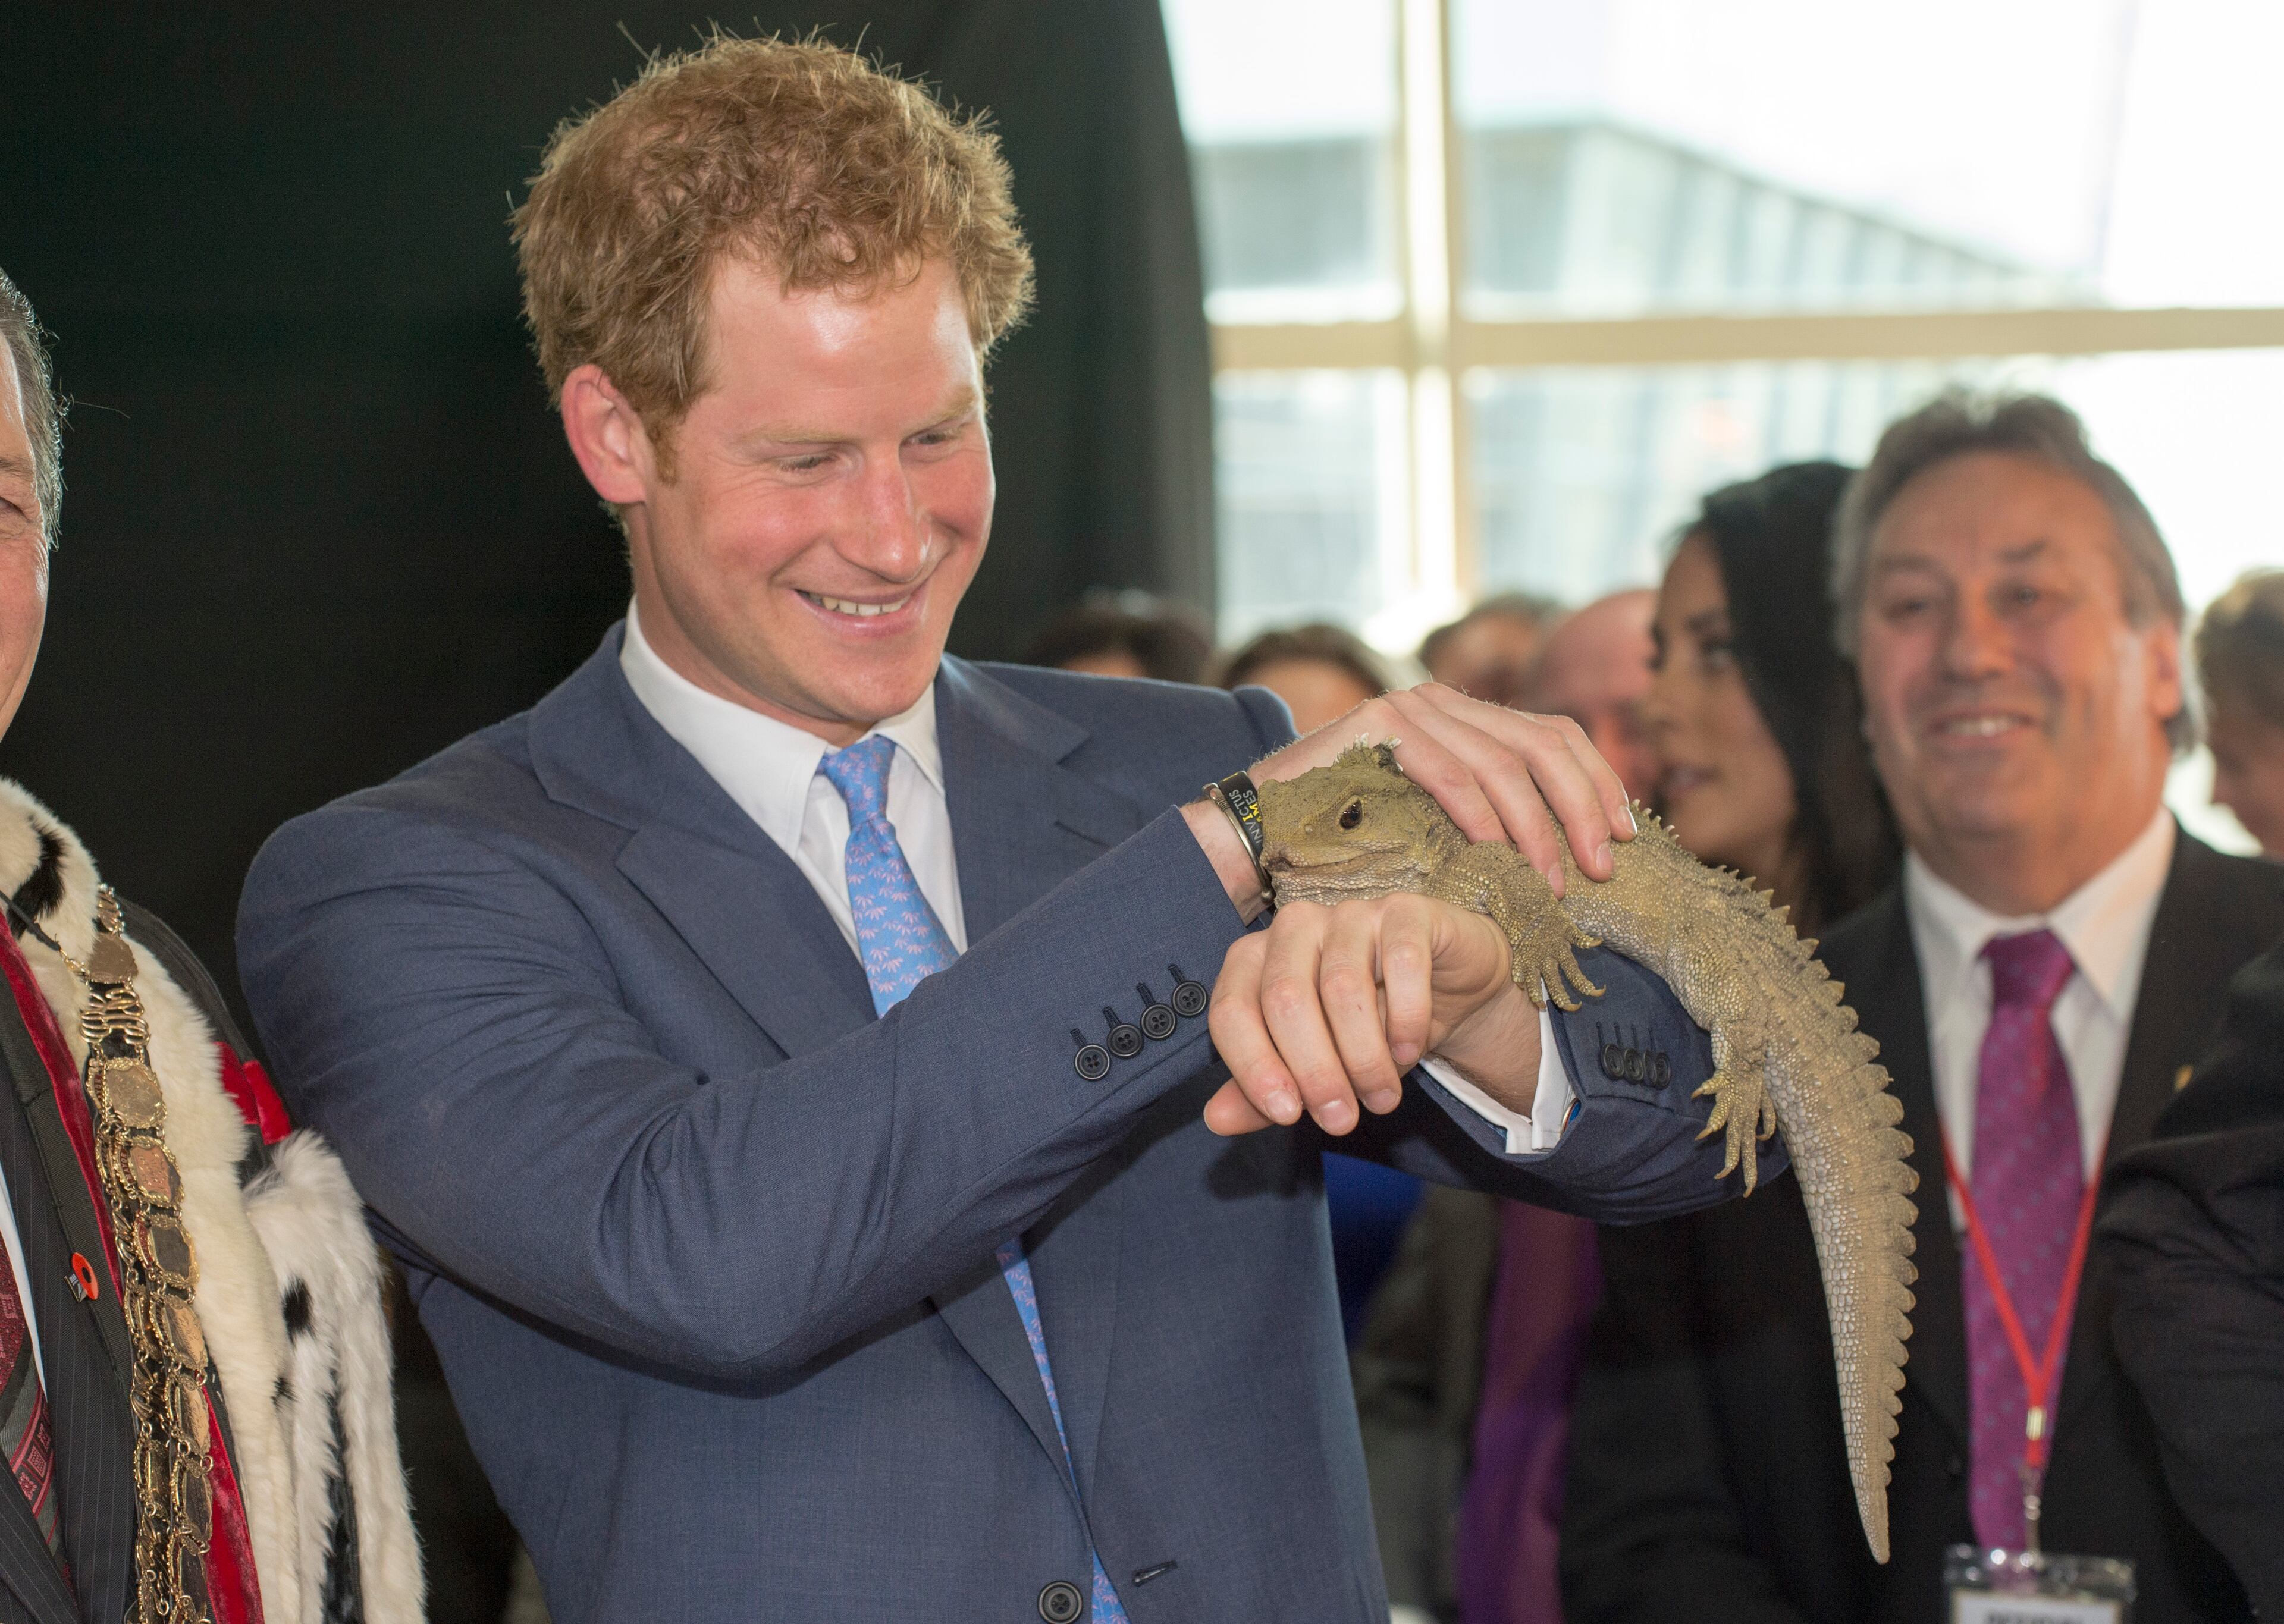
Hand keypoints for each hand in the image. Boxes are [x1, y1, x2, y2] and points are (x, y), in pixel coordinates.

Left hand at [1202, 892, 1542, 1135]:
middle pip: (1284, 999)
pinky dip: (1405, 1017)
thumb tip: (1216, 1120)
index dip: (1253, 1067)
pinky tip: (1408, 1050)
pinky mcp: (1405, 911)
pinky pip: (1401, 963)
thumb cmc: (1366, 1027)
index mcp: (1255, 959)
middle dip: (1314, 1071)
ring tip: (1382, 1098)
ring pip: (1342, 986)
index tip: (1287, 1116)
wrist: (1445, 992)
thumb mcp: (1313, 1066)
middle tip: (1341, 1120)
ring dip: (1364, 1057)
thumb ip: (1263, 1091)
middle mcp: (1294, 927)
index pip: (1232, 1010)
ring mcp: (1350, 913)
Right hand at [1259, 684, 1634, 893]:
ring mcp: (1408, 707)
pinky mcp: (1377, 724)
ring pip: (1502, 761)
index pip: (1555, 732)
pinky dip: (1481, 815)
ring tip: (1553, 880)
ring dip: (1536, 826)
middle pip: (1541, 741)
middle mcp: (1441, 700)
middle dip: (1582, 806)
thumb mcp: (1436, 824)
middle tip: (1602, 865)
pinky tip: (1498, 854)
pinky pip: (1449, 771)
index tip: (1624, 836)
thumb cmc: (1348, 841)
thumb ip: (1490, 815)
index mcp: (1464, 716)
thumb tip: (1573, 847)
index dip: (1599, 781)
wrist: (1257, 834)